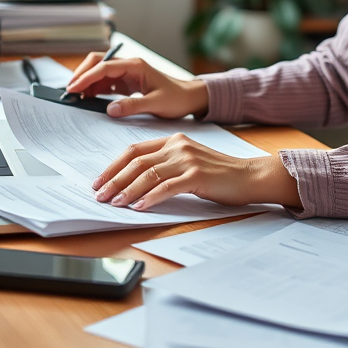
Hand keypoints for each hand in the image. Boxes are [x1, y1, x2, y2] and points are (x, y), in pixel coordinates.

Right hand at [66, 55, 209, 119]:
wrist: (189, 98)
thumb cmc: (176, 98)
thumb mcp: (156, 103)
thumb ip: (133, 106)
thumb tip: (110, 109)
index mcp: (136, 66)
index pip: (105, 67)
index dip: (87, 77)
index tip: (74, 88)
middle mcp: (129, 66)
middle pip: (98, 63)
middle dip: (82, 74)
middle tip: (70, 91)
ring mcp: (127, 73)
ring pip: (100, 72)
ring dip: (87, 82)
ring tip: (76, 97)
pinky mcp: (126, 82)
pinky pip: (105, 82)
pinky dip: (94, 88)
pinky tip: (88, 98)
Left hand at [92, 133, 301, 210]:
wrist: (249, 176)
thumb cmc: (218, 173)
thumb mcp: (188, 162)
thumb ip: (165, 164)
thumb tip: (133, 182)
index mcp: (172, 140)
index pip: (134, 150)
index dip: (113, 166)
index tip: (99, 181)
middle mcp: (177, 145)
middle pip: (137, 161)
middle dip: (114, 180)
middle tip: (100, 195)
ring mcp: (187, 159)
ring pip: (148, 174)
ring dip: (128, 190)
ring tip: (115, 204)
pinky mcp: (197, 175)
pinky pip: (167, 187)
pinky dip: (150, 198)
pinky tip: (140, 207)